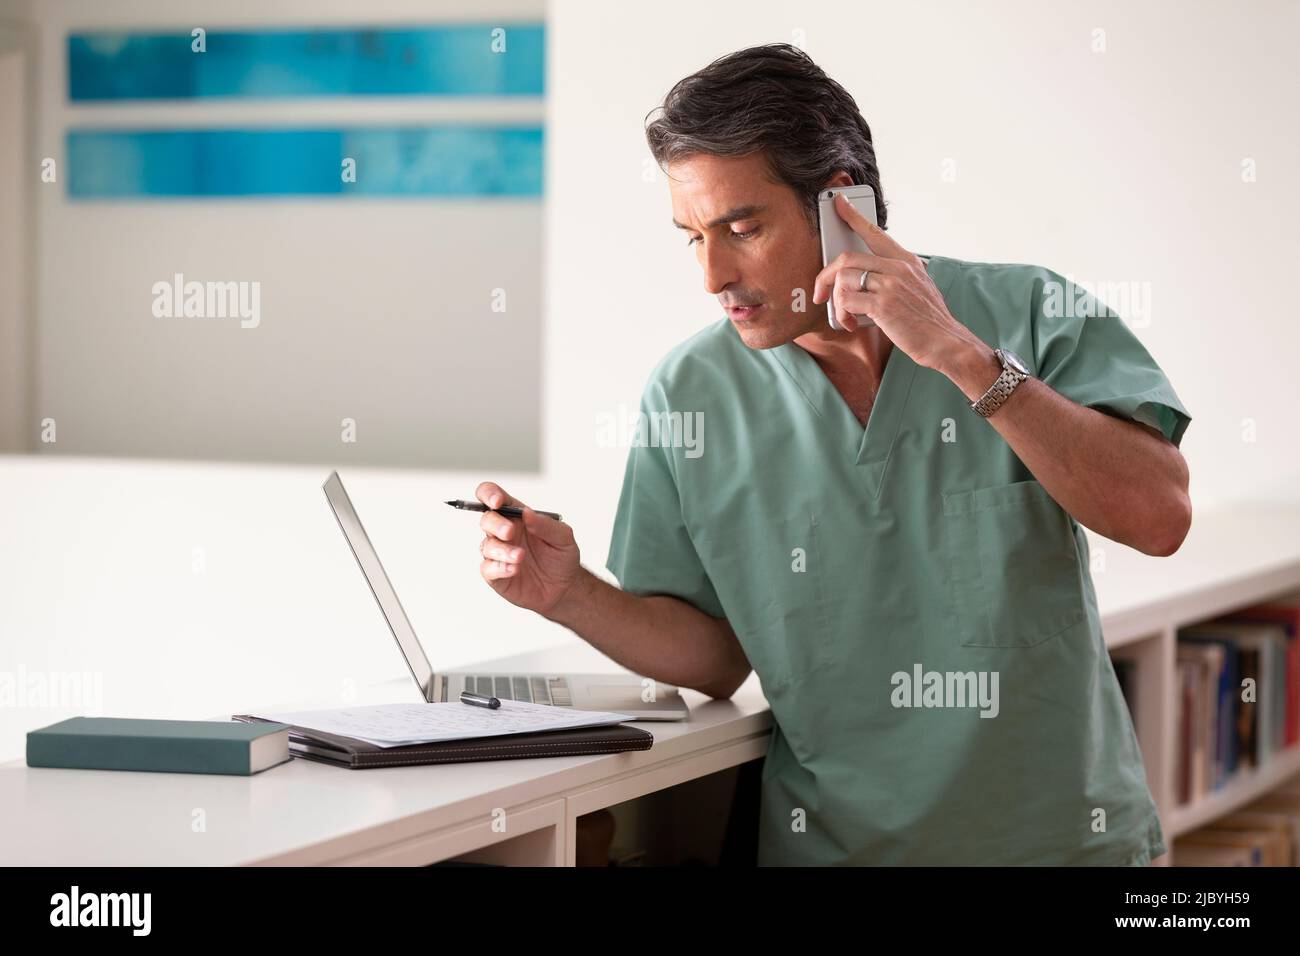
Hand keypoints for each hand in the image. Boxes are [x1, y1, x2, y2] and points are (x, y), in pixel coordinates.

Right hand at [475, 481, 580, 615]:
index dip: (489, 494)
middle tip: (510, 532)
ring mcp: (498, 553)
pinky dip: (500, 568)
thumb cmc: (561, 557)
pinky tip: (514, 569)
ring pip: (486, 545)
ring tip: (520, 557)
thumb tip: (527, 513)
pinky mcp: (496, 574)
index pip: (492, 496)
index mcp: (517, 516)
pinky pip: (488, 568)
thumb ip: (546, 524)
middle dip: (496, 524)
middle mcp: (504, 533)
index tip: (497, 501)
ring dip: (502, 550)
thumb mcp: (563, 537)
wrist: (564, 587)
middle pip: (486, 519)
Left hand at [811, 193, 983, 372]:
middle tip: (820, 293)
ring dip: (836, 301)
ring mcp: (890, 284)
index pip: (875, 232)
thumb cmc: (928, 320)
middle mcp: (898, 267)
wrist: (945, 341)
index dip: (853, 216)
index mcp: (906, 261)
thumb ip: (894, 276)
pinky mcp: (882, 305)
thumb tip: (861, 279)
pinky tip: (851, 323)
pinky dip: (842, 314)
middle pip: (847, 257)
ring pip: (843, 279)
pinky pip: (846, 300)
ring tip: (845, 316)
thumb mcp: (918, 286)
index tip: (838, 203)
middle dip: (825, 276)